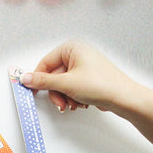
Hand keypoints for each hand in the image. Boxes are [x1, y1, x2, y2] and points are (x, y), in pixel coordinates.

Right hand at [22, 39, 137, 112]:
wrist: (126, 99)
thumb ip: (43, 81)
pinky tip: (81, 103)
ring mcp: (84, 66)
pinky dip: (73, 97)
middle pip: (54, 75)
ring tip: (73, 104)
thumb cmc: (103, 85)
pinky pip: (72, 87)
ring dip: (65, 96)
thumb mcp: (67, 83)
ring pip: (63, 83)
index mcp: (72, 47)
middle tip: (59, 103)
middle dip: (57, 92)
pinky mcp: (89, 77)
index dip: (37, 78)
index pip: (46, 62)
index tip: (31, 89)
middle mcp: (78, 53)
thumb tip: (26, 78)